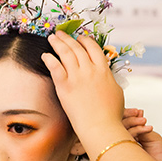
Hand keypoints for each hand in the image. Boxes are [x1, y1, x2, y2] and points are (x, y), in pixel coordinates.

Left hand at [43, 31, 126, 147]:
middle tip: (61, 33)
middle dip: (68, 38)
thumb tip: (106, 76)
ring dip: (58, 43)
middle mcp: (90, 70)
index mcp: (104, 70)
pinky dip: (49, 59)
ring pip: (65, 53)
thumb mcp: (116, 92)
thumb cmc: (111, 115)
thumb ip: (109, 80)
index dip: (85, 40)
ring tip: (52, 37)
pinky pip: (55, 68)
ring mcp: (77, 77)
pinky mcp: (65, 87)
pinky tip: (45, 55)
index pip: (93, 48)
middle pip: (77, 47)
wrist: (101, 127)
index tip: (80, 38)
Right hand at [122, 108, 161, 160]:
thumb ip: (143, 129)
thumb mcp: (152, 138)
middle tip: (139, 114)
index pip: (123, 125)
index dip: (129, 116)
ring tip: (144, 121)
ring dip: (132, 122)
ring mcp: (121, 151)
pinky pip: (123, 139)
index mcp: (129, 141)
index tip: (138, 112)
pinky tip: (148, 128)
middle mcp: (123, 146)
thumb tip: (137, 115)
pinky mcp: (122, 157)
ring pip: (118, 132)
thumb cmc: (160, 159)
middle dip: (129, 118)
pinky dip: (136, 130)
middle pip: (117, 127)